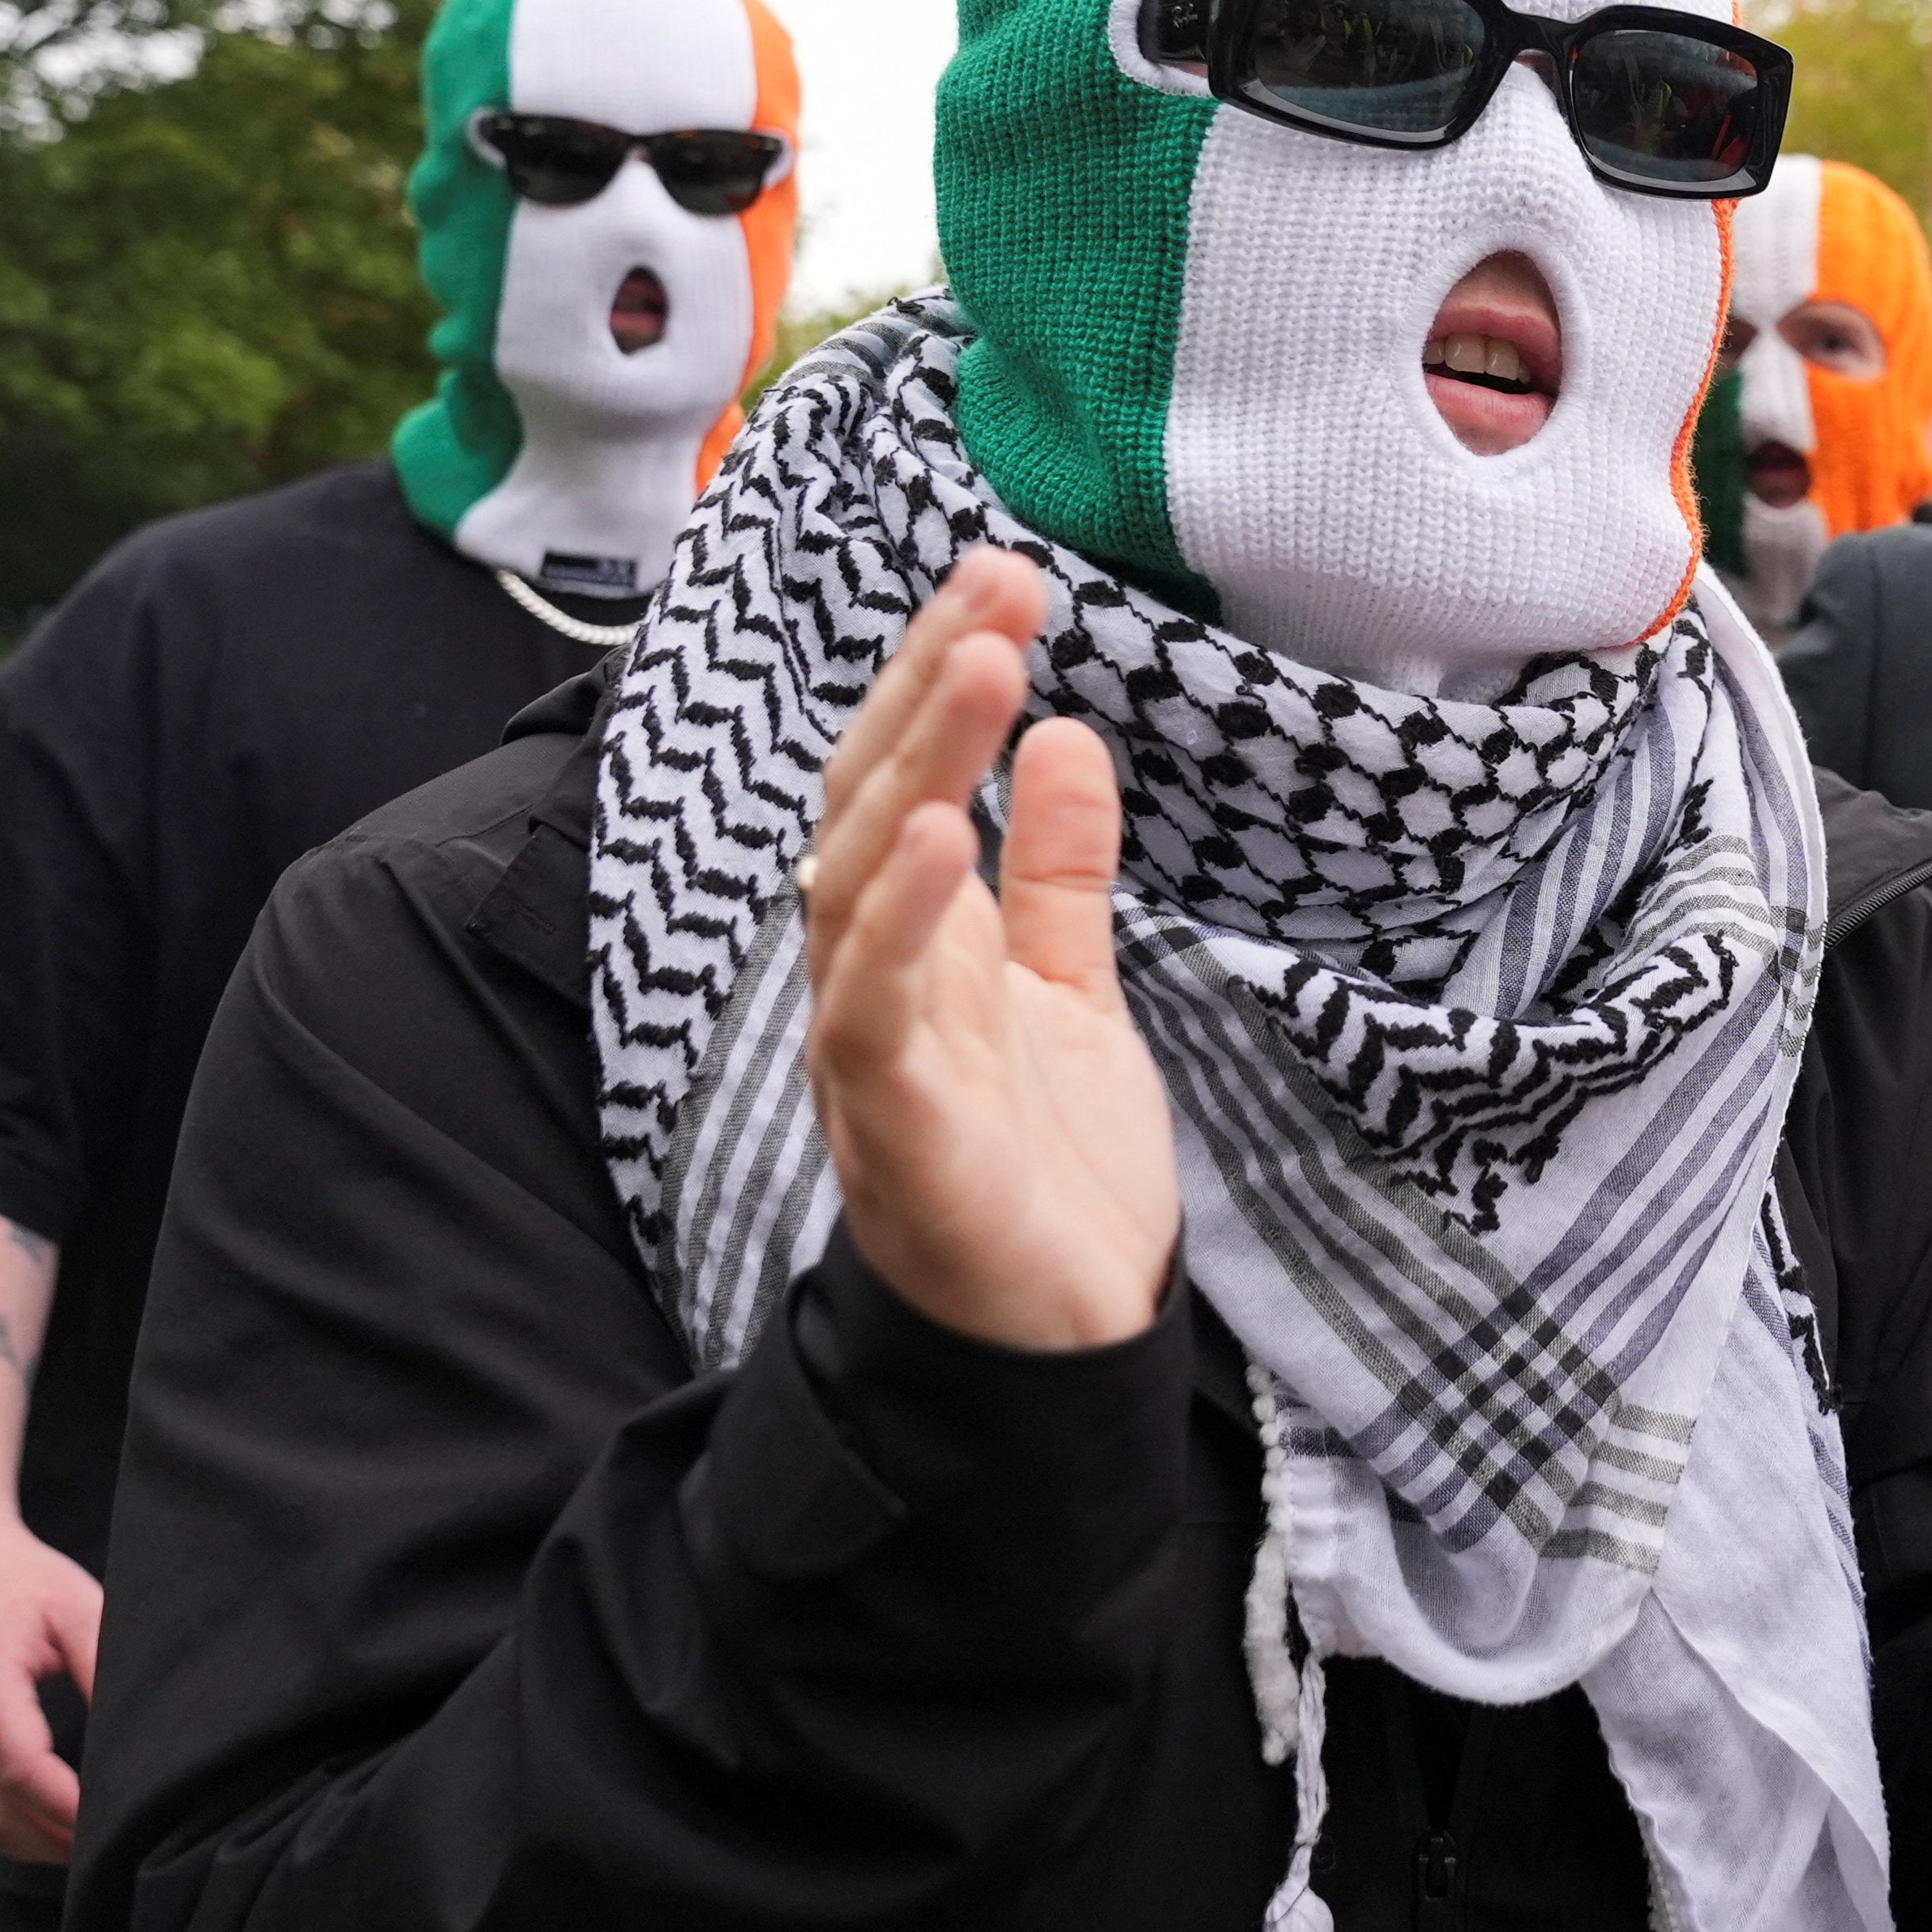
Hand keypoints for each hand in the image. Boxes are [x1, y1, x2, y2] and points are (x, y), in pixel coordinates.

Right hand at [0, 1516, 101, 1861]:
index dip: (68, 1805)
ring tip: (88, 1854)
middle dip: (54, 1838)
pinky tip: (49, 1835)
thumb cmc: (21, 1581)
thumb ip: (100, 1664)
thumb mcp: (75, 1607)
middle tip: (113, 1850)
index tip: (113, 1821)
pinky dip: (6, 1831)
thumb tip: (130, 1728)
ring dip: (30, 1845)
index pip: (22, 1768)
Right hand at [805, 550, 1177, 1350]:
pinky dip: (897, 922)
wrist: (1058, 1354)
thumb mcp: (1074, 994)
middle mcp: (876, 981)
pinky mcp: (897, 1129)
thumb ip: (1061, 877)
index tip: (1002, 577)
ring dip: (916, 767)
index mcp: (916, 944)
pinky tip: (941, 837)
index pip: (901, 780)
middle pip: (868, 804)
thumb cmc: (1051, 1177)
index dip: (937, 677)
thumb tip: (1068, 738)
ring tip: (981, 662)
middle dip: (923, 687)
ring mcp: (876, 1052)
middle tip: (997, 581)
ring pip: (857, 882)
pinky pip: (871, 1012)